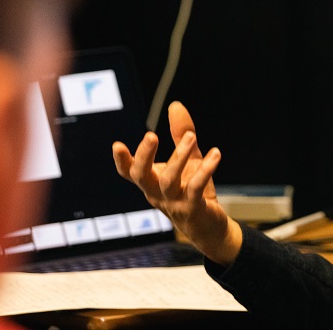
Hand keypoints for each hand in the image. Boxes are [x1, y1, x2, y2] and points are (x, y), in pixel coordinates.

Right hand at [111, 101, 242, 264]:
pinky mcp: (193, 208)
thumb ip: (181, 133)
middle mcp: (157, 193)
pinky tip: (215, 154)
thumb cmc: (193, 190)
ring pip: (168, 181)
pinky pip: (195, 188)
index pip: (130, 172)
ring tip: (191, 136)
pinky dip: (205, 170)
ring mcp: (174, 202)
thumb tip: (175, 105)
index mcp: (151, 182)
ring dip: (179, 157)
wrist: (210, 227)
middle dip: (144, 156)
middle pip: (141, 177)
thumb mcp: (188, 159)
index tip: (117, 145)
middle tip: (152, 135)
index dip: (121, 161)